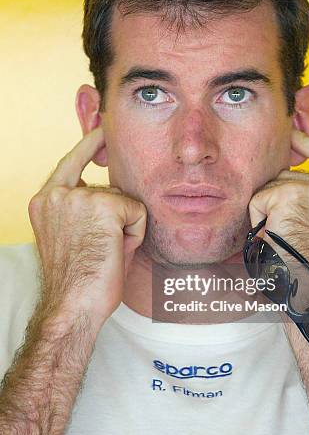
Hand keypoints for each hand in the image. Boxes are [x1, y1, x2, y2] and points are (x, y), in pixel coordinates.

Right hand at [28, 126, 146, 326]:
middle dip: (117, 219)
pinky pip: (137, 212)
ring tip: (106, 252)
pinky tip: (116, 250)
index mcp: (46, 201)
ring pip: (125, 202)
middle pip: (109, 190)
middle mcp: (57, 194)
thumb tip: (116, 193)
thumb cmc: (79, 279)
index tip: (102, 129)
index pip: (71, 161)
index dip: (89, 145)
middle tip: (101, 251)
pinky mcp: (102, 205)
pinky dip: (135, 233)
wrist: (74, 305)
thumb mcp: (76, 234)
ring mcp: (79, 197)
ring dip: (125, 228)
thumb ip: (87, 208)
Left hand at [248, 130, 308, 264]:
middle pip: (293, 175)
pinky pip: (259, 199)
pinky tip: (270, 235)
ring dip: (269, 211)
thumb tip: (295, 174)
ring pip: (274, 186)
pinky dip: (257, 218)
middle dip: (278, 196)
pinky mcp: (290, 194)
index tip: (294, 136)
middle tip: (282, 228)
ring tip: (281, 237)